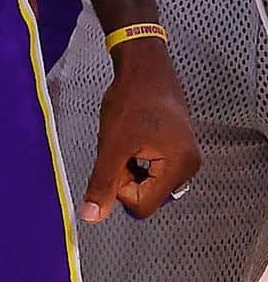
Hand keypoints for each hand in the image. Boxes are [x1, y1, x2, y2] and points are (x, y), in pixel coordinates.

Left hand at [82, 41, 200, 222]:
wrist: (145, 64)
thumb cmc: (130, 99)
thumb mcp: (112, 143)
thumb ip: (103, 182)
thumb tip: (91, 217)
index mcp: (179, 167)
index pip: (143, 205)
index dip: (120, 186)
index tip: (116, 157)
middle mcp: (189, 167)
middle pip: (147, 195)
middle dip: (127, 174)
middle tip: (123, 143)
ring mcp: (187, 157)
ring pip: (148, 182)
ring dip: (131, 165)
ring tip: (130, 136)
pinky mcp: (180, 148)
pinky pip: (154, 168)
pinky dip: (139, 157)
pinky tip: (136, 135)